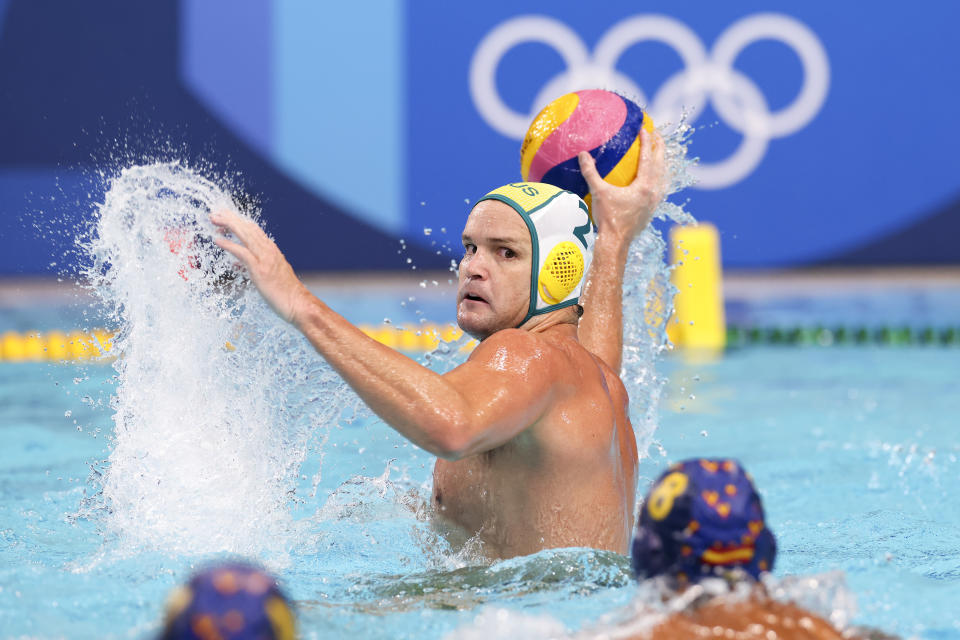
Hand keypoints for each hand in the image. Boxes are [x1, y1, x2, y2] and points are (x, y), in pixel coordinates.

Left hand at [210, 209, 310, 323]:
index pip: (254, 230)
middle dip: (231, 218)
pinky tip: (217, 240)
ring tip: (214, 219)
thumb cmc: (286, 293)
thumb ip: (256, 265)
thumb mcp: (271, 274)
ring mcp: (265, 259)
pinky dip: (229, 244)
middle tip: (216, 213)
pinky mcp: (260, 270)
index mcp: (272, 250)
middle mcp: (269, 250)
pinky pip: (242, 252)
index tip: (226, 218)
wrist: (299, 304)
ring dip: (228, 225)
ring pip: (245, 235)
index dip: (239, 222)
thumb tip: (240, 263)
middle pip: (248, 228)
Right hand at [577, 128, 665, 241]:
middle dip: (660, 147)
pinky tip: (651, 178)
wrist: (615, 242)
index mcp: (644, 186)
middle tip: (657, 134)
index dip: (646, 141)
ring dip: (661, 162)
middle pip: (661, 164)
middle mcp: (654, 192)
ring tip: (658, 153)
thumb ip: (591, 172)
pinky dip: (658, 178)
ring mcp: (654, 202)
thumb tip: (582, 154)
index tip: (644, 129)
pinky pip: (659, 188)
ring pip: (663, 176)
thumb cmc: (608, 218)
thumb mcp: (598, 193)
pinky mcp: (651, 209)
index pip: (648, 157)